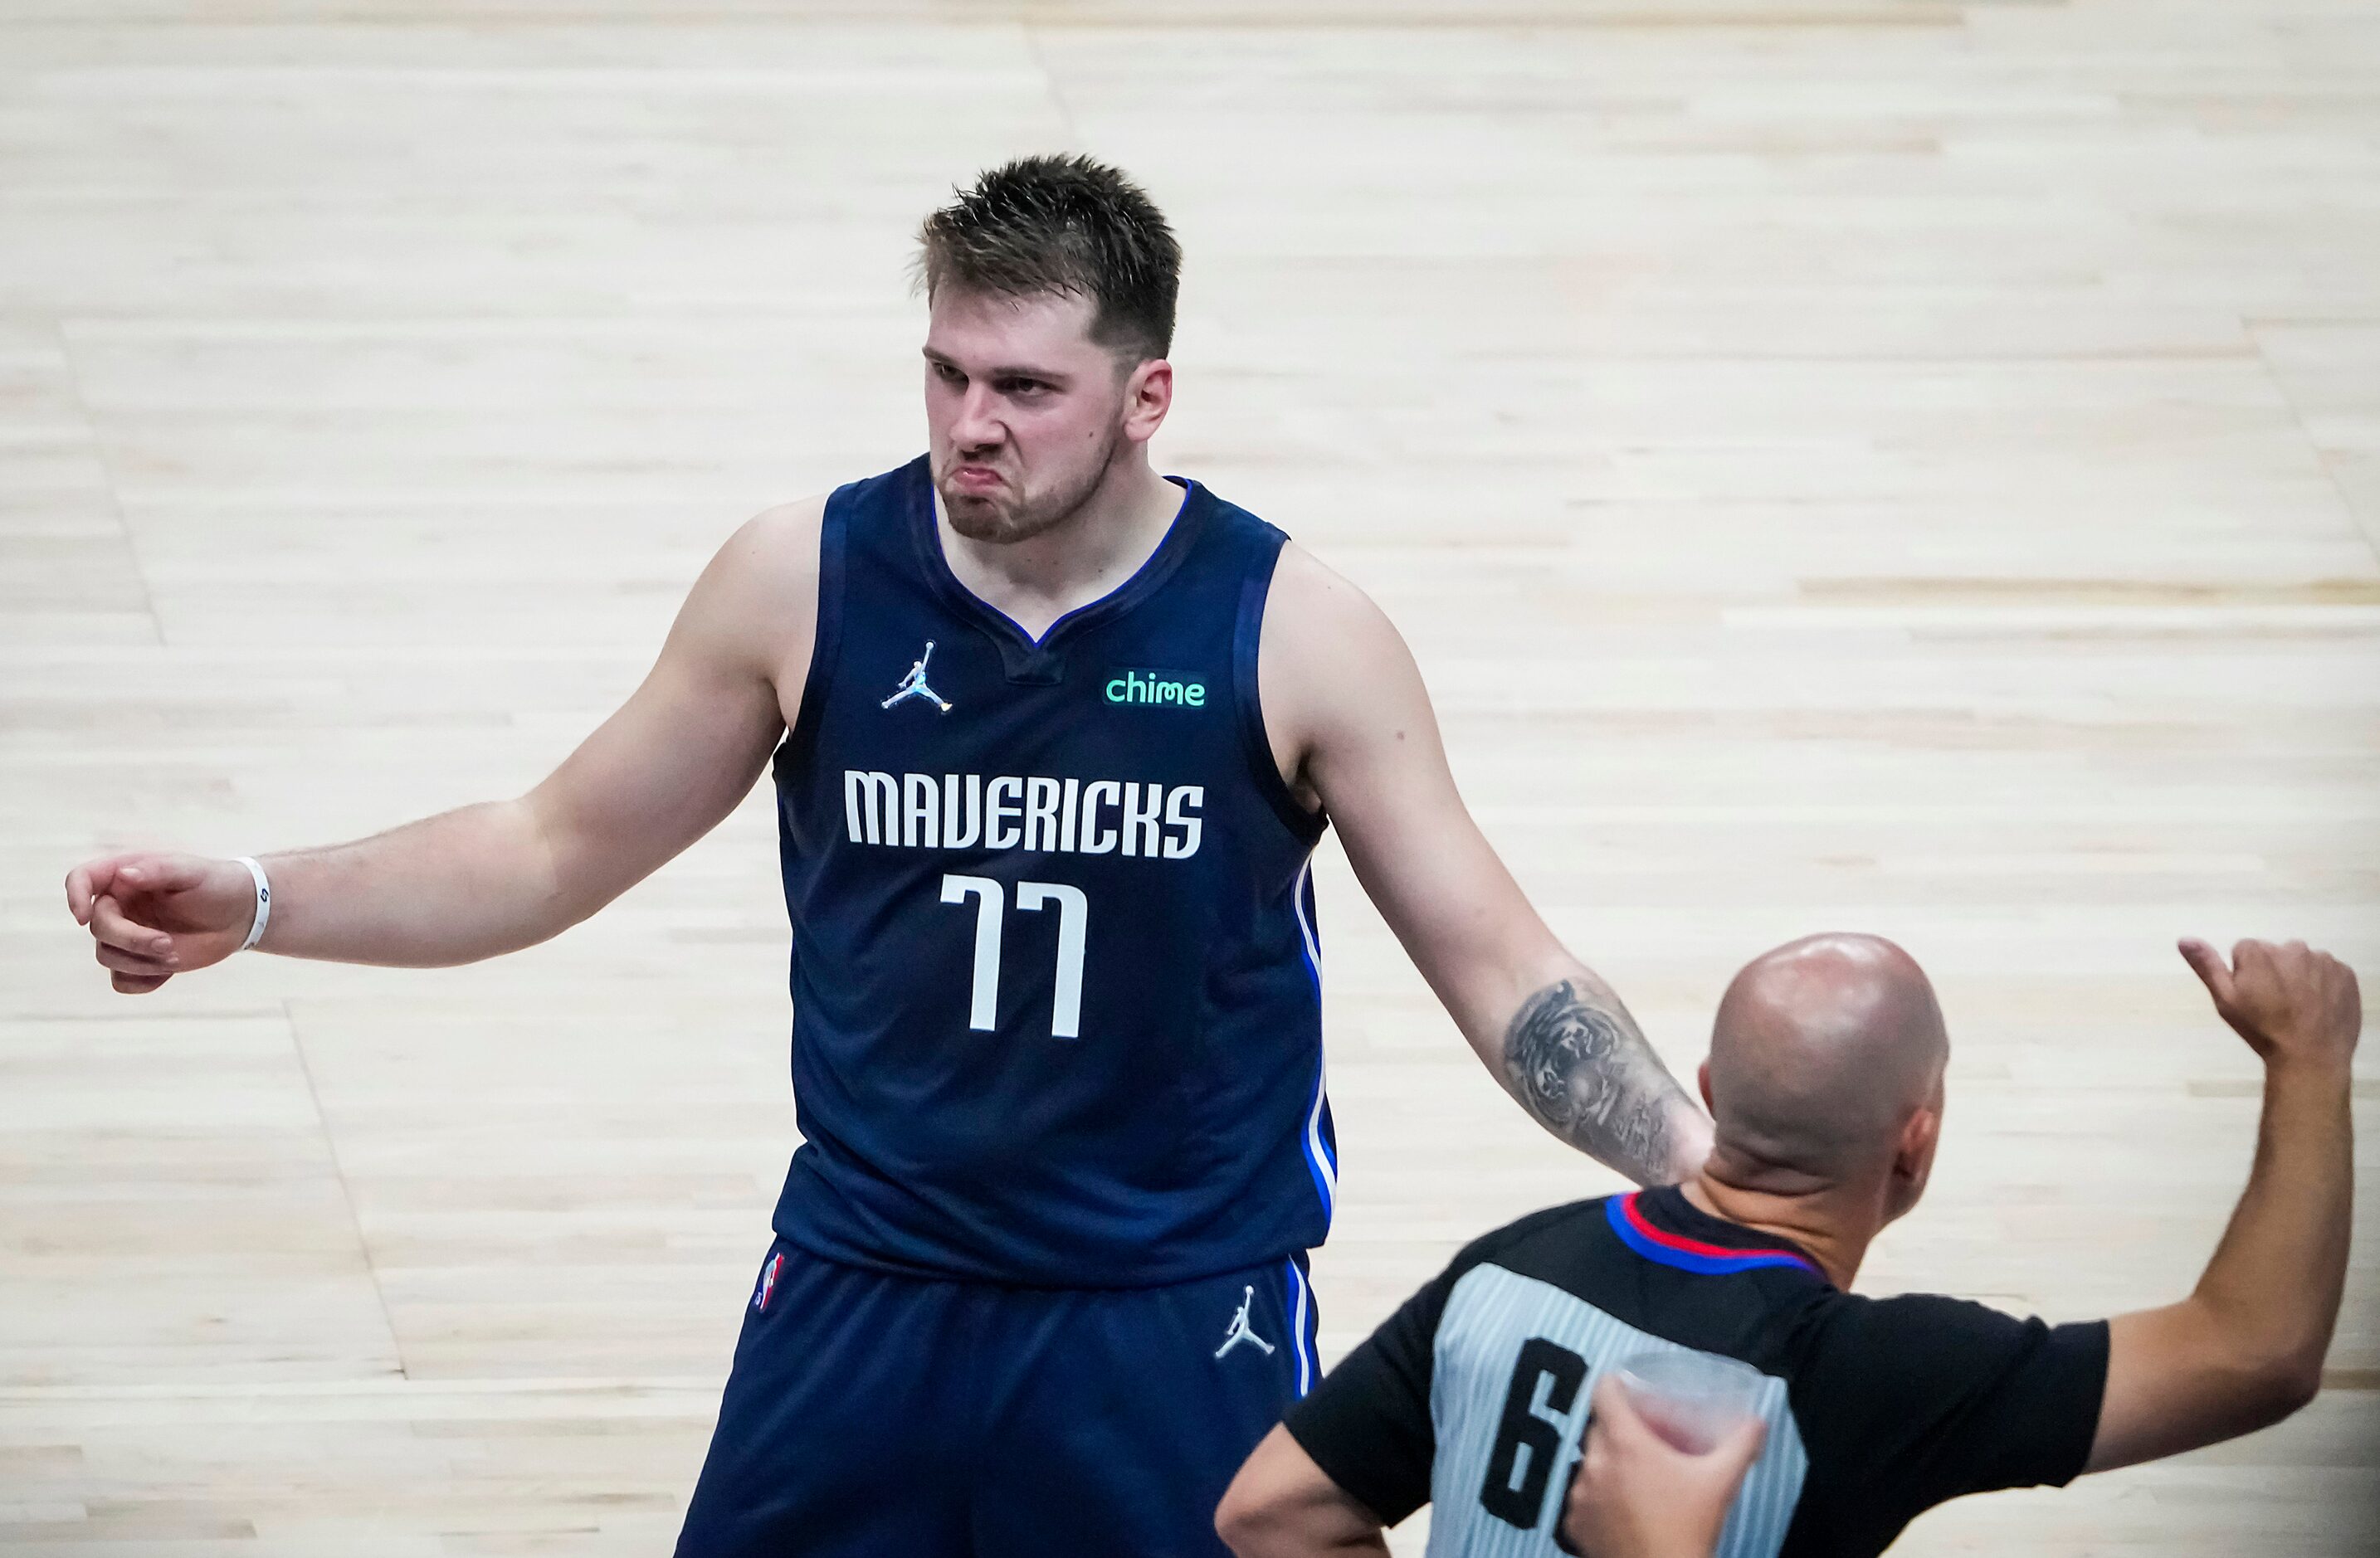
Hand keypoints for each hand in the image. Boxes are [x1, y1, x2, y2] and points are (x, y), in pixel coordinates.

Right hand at [64, 852, 256, 993]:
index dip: (74, 896)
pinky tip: (169, 972)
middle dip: (131, 940)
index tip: (83, 916)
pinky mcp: (139, 961)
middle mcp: (119, 906)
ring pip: (107, 957)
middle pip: (99, 929)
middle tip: (168, 944)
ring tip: (176, 956)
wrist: (241, 914)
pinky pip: (121, 981)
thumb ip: (158, 869)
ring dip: (140, 962)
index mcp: (124, 876)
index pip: (82, 879)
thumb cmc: (217, 885)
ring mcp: (127, 935)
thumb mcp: (192, 871)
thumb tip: (124, 875)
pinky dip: (141, 981)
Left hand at [1561, 1374, 1766, 1557]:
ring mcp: (1580, 1494)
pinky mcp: (1574, 1522)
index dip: (1615, 1384)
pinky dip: (1598, 1497)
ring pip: (1589, 1462)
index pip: (1603, 1392)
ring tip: (1636, 1477)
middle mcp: (1595, 1463)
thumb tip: (1757, 1423)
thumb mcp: (1720, 1483)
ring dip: (1608, 1463)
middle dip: (1619, 1427)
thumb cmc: (1688, 1529)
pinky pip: (1582, 1496)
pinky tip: (1622, 1508)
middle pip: (1599, 1426)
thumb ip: (1740, 1446)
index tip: (1628, 1389)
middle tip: (1645, 1438)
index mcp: (1625, 1444)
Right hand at [2180, 938, 2361, 1071]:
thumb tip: (2185, 938)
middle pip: (2276, 954)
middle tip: (2275, 1004)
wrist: (2310, 1057)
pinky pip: (2329, 971)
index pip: (2244, 951)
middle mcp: (2291, 947)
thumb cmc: (2261, 1030)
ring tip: (2299, 1008)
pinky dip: (2323, 984)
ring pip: (2303, 962)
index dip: (2245, 974)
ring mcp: (2322, 960)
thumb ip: (2207, 966)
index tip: (2253, 997)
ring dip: (2299, 977)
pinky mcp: (2345, 973)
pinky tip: (2318, 1007)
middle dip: (2274, 972)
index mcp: (2258, 951)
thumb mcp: (2226, 1001)